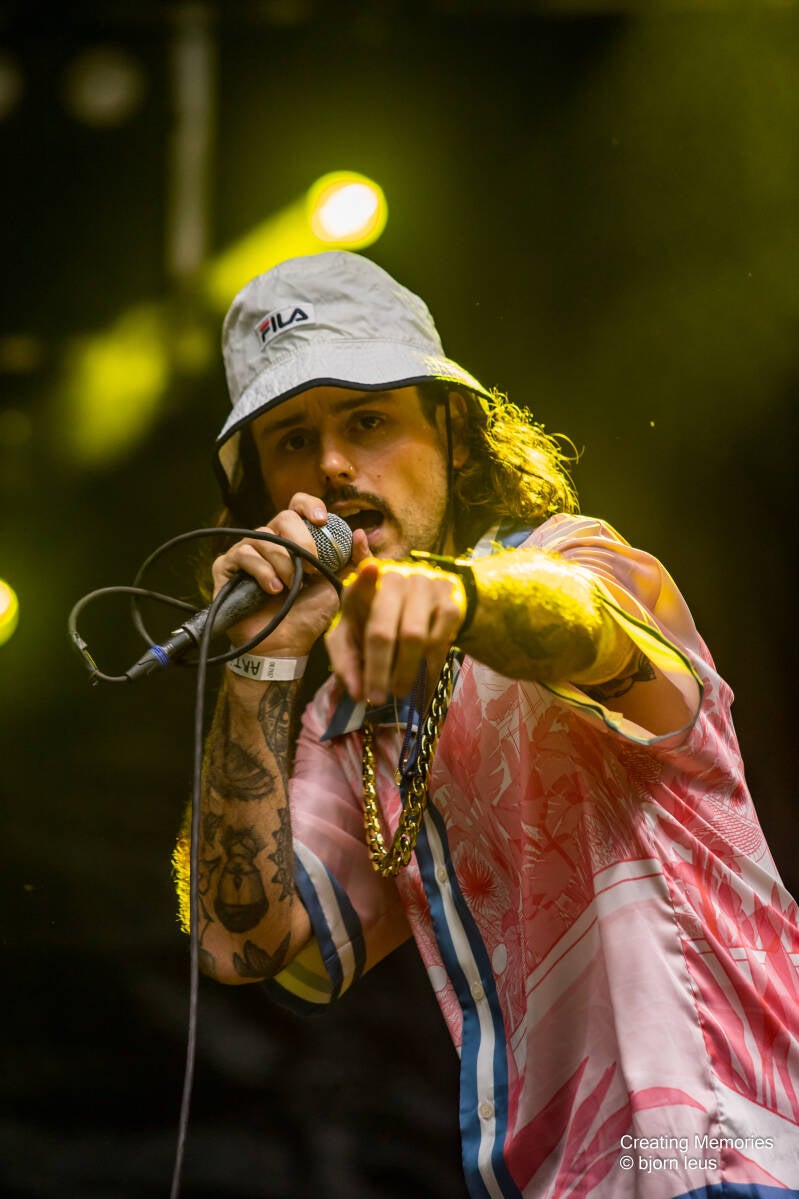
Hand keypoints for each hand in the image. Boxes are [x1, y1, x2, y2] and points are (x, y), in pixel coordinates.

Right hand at [211, 494, 371, 657]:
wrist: (286, 645)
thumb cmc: (310, 615)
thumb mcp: (339, 585)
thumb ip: (353, 561)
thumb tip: (360, 533)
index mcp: (295, 539)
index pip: (298, 505)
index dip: (310, 506)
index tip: (322, 520)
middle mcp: (270, 540)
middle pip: (283, 517)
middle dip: (302, 541)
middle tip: (311, 569)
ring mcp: (247, 552)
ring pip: (263, 536)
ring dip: (283, 563)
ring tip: (290, 588)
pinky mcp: (227, 567)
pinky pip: (244, 554)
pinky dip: (262, 571)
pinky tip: (273, 590)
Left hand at [325, 560, 466, 703]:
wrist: (426, 607)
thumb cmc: (379, 623)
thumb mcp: (354, 641)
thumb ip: (346, 664)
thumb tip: (356, 693)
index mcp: (362, 588)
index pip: (360, 584)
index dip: (364, 580)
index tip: (370, 571)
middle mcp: (393, 582)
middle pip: (383, 630)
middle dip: (378, 670)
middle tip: (376, 698)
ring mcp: (424, 590)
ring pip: (414, 638)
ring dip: (404, 672)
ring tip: (399, 692)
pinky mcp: (449, 603)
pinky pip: (438, 642)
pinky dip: (429, 667)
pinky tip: (423, 680)